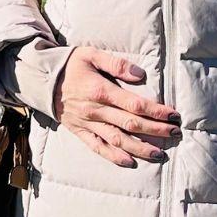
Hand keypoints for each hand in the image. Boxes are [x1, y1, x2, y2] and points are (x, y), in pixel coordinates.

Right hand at [53, 45, 181, 167]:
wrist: (42, 80)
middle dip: (156, 130)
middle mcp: (96, 111)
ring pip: (118, 140)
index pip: (135, 105)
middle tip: (175, 133)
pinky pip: (98, 148)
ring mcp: (88, 124)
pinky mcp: (80, 132)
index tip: (173, 114)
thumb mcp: (91, 54)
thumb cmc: (70, 65)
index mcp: (101, 91)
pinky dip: (114, 157)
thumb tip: (140, 74)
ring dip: (140, 148)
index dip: (156, 111)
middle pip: (131, 124)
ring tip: (159, 153)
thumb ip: (116, 64)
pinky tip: (130, 162)